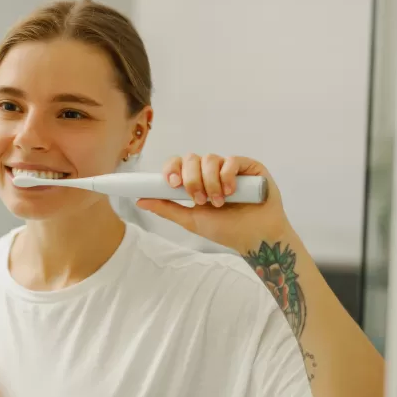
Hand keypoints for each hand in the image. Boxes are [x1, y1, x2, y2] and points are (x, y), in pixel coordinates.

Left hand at [136, 154, 290, 251]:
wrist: (255, 237)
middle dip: (191, 179)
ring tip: (219, 202)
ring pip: (210, 159)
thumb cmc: (226, 229)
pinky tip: (232, 193)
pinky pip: (231, 160)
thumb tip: (141, 200)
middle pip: (191, 158)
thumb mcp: (191, 220)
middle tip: (199, 200)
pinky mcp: (248, 166)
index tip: (172, 184)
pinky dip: (228, 176)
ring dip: (210, 182)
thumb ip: (166, 208)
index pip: (177, 164)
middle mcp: (210, 172)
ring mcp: (229, 168)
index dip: (171, 169)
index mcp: (195, 181)